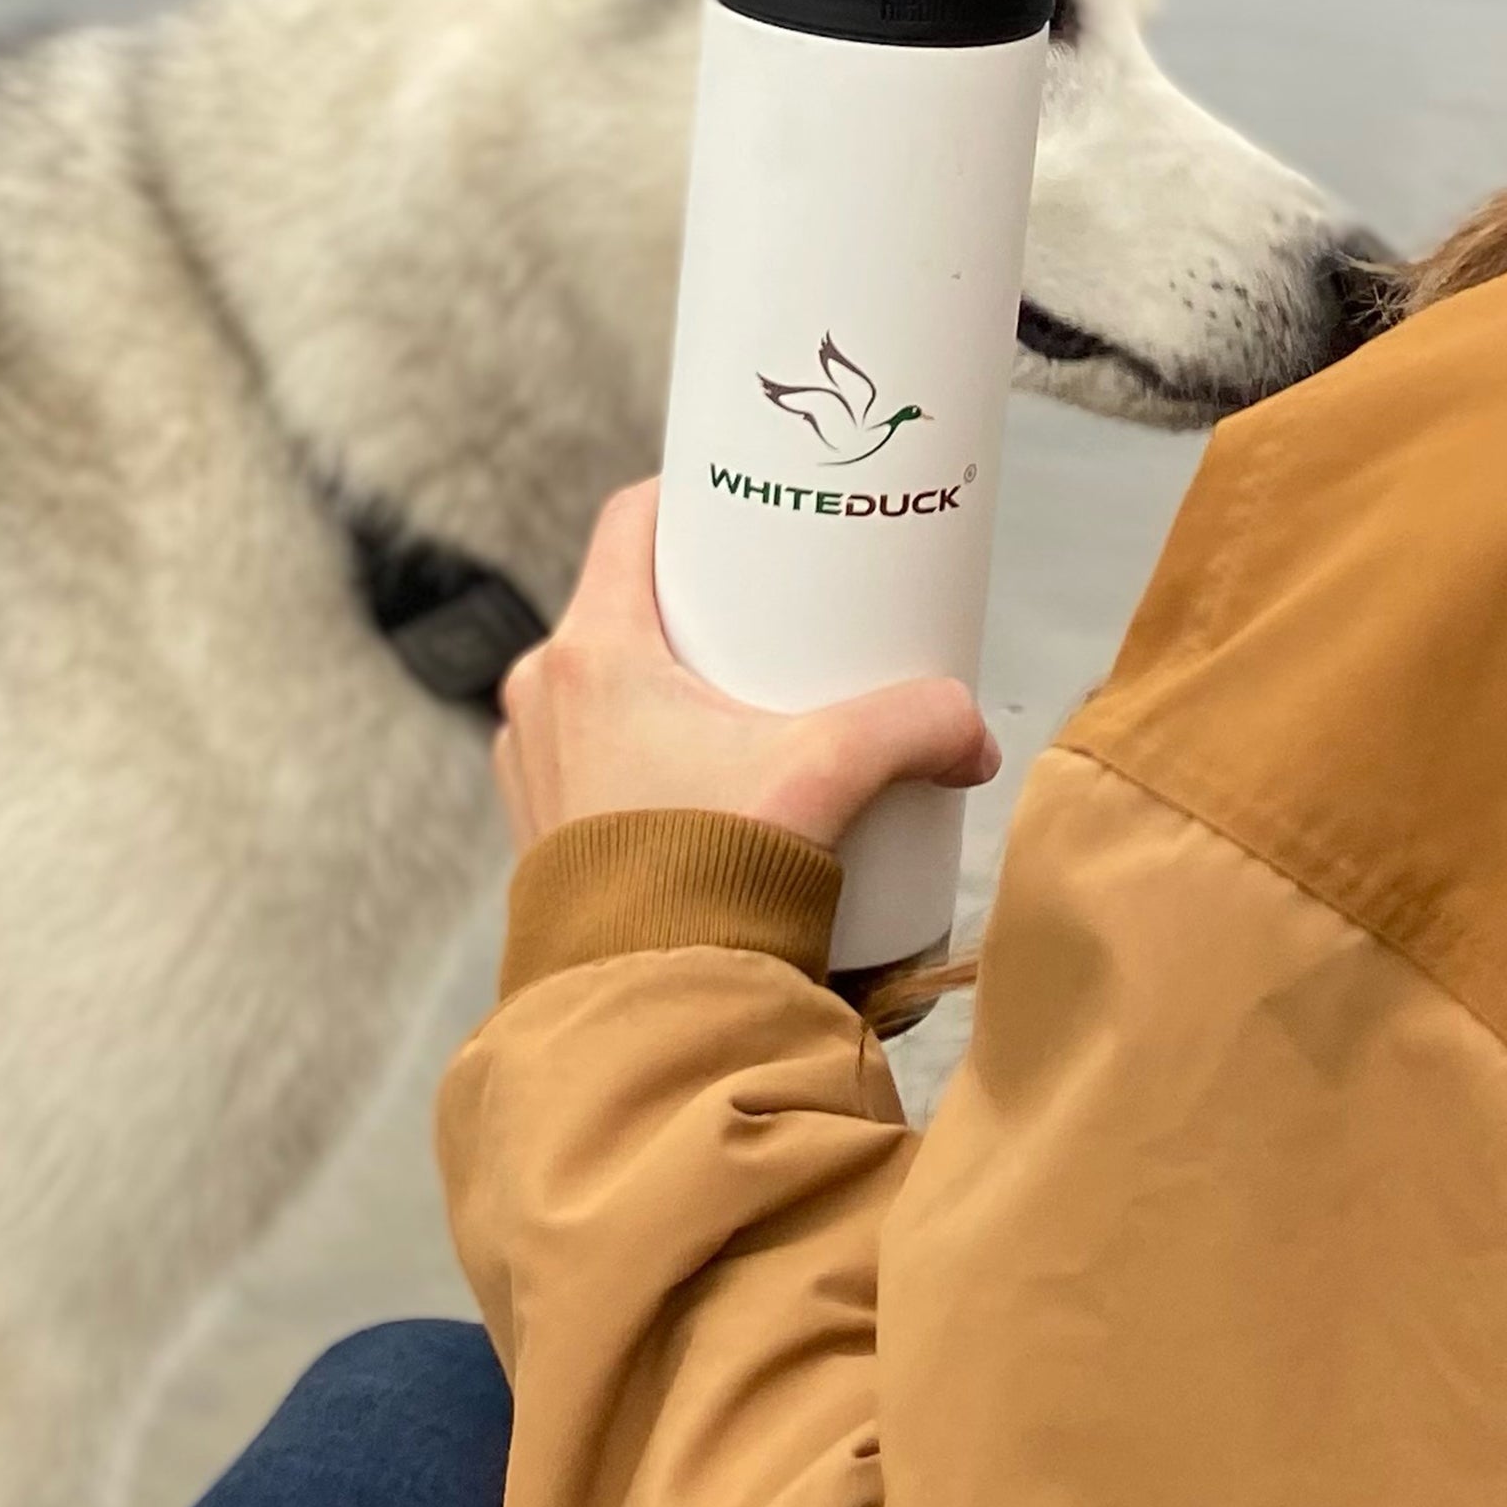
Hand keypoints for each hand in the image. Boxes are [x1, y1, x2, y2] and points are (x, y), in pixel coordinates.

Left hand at [495, 484, 1000, 854]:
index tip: (744, 508)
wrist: (640, 1004)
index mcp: (592, 652)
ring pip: (602, 689)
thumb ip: (916, 730)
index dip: (691, 501)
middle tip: (772, 618)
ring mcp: (531, 767)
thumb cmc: (708, 876)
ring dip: (665, 688)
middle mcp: (541, 697)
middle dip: (699, 609)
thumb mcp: (826, 777)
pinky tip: (699, 783)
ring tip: (744, 708)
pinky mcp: (539, 832)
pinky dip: (638, 755)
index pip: (630, 523)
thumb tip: (975, 737)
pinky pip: (586, 759)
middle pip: (626, 609)